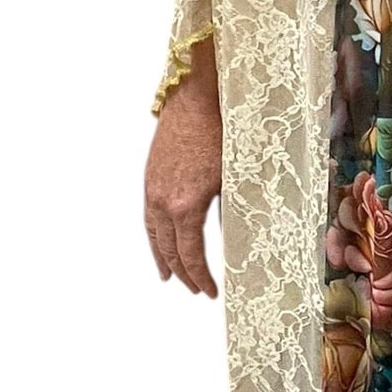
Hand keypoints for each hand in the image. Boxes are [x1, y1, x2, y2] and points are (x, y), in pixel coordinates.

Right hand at [145, 38, 222, 296]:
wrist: (194, 99)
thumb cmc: (223, 132)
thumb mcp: (237, 175)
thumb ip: (236, 208)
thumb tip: (243, 234)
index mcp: (186, 206)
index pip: (190, 254)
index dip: (200, 276)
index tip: (209, 292)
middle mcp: (163, 203)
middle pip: (170, 250)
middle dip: (184, 273)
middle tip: (196, 290)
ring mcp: (153, 190)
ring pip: (154, 236)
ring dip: (163, 258)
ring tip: (170, 277)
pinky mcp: (150, 178)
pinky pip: (148, 217)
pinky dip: (153, 236)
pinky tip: (158, 240)